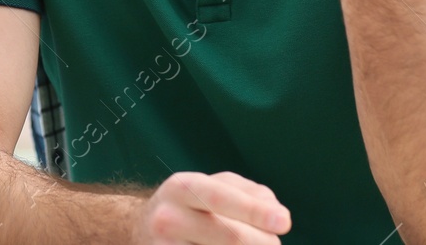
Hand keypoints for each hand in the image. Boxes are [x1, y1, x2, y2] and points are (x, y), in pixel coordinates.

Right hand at [139, 171, 290, 244]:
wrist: (140, 231)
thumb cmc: (190, 206)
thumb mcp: (211, 187)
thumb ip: (248, 193)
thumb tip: (276, 214)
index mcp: (182, 188)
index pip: (221, 198)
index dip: (255, 211)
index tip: (284, 222)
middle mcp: (168, 219)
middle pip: (231, 237)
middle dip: (264, 242)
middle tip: (274, 244)